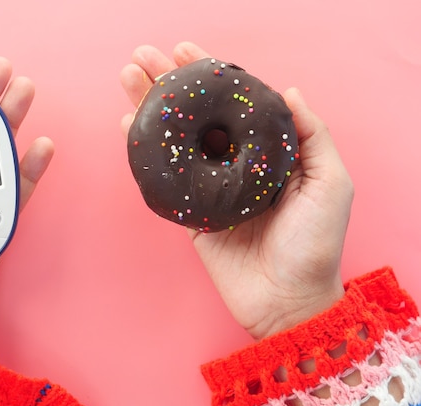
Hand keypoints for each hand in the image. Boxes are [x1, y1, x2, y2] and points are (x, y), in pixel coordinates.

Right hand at [121, 42, 351, 339]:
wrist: (286, 301)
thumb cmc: (315, 245)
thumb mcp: (330, 186)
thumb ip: (313, 137)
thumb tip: (289, 91)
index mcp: (267, 153)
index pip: (233, 103)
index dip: (209, 75)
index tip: (185, 51)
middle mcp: (235, 164)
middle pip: (196, 114)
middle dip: (168, 84)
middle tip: (142, 58)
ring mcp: (209, 187)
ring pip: (176, 139)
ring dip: (149, 108)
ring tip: (127, 80)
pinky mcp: (190, 212)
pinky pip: (164, 176)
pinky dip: (144, 151)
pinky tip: (129, 126)